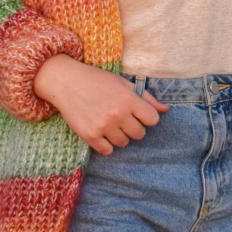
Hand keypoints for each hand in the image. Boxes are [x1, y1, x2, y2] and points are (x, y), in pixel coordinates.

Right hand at [34, 55, 169, 155]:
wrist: (66, 82)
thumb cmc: (97, 80)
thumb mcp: (123, 83)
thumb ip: (145, 97)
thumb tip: (165, 110)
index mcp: (128, 99)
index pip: (153, 119)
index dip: (147, 117)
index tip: (138, 113)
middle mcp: (117, 114)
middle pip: (140, 134)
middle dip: (134, 127)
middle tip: (122, 118)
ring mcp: (103, 126)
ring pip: (124, 143)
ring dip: (119, 135)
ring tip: (109, 122)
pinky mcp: (90, 136)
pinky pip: (108, 150)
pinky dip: (106, 144)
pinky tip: (101, 131)